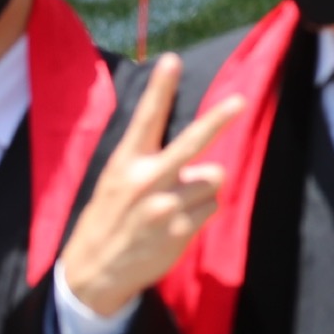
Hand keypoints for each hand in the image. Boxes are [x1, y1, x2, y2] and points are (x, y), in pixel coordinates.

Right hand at [56, 55, 245, 319]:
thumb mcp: (116, 182)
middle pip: (192, 143)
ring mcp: (165, 206)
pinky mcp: (181, 230)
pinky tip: (179, 224)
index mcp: (126, 165)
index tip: (171, 60)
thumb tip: (195, 153)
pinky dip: (203, 211)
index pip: (145, 119)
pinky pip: (213, 206)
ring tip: (179, 203)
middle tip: (240, 101)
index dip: (160, 89)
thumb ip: (149, 162)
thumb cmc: (109, 219)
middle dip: (218, 120)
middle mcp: (146, 182)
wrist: (94, 273)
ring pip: (213, 178)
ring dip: (205, 188)